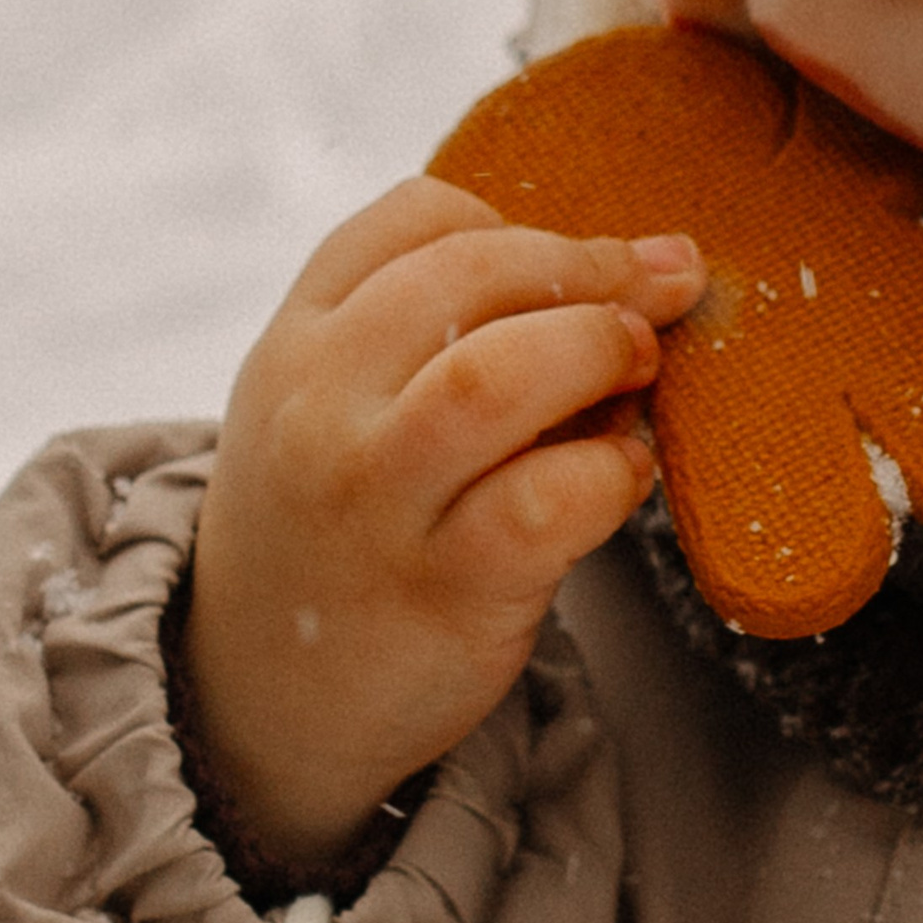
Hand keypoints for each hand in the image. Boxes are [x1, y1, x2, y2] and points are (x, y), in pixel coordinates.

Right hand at [183, 178, 705, 876]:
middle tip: (661, 292)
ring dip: (599, 347)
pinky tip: (623, 473)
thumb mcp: (332, 415)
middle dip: (592, 268)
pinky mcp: (441, 588)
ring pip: (501, 374)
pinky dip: (611, 470)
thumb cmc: (337, 538)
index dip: (521, 223)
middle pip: (470, 275)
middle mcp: (320, 409)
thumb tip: (624, 280)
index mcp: (295, 345)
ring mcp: (375, 500)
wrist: (262, 703)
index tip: (577, 265)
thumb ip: (428, 340)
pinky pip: (547, 501)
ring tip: (642, 364)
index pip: (412, 218)